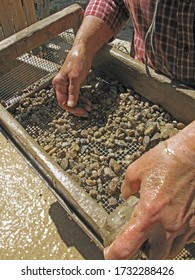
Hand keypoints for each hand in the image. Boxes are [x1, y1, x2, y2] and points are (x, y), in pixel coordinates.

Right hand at [52, 46, 92, 116]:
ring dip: (81, 105)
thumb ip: (73, 92)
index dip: (72, 108)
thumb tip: (71, 105)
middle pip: (67, 102)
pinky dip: (82, 99)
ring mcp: (67, 85)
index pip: (62, 102)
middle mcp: (61, 85)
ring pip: (72, 100)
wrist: (83, 50)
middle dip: (77, 108)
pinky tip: (88, 102)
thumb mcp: (76, 77)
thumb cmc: (78, 60)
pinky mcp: (73, 83)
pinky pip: (76, 95)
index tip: (82, 111)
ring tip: (90, 107)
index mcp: (59, 84)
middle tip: (87, 112)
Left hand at [104, 122, 194, 258]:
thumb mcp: (136, 169)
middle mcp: (169, 225)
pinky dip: (177, 237)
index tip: (110, 255)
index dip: (115, 256)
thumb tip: (126, 195)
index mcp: (149, 213)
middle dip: (142, 255)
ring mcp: (186, 226)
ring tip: (154, 238)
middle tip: (137, 244)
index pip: (127, 247)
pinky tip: (173, 225)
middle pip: (154, 258)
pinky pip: (187, 239)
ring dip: (161, 249)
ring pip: (172, 251)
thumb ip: (127, 187)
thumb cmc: (168, 158)